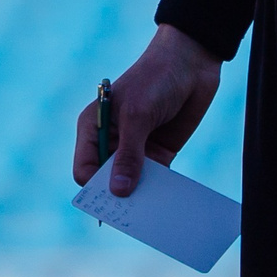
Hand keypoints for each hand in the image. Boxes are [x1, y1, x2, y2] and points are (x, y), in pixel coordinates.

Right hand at [72, 24, 221, 196]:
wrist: (191, 62)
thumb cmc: (154, 80)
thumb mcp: (137, 116)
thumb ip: (128, 155)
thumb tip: (119, 193)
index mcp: (94, 127)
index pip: (85, 169)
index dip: (95, 187)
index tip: (112, 200)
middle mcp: (112, 141)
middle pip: (108, 181)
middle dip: (118, 196)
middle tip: (135, 214)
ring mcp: (136, 148)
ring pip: (133, 183)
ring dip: (142, 196)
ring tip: (154, 212)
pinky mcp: (160, 151)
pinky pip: (156, 179)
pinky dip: (161, 190)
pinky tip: (170, 201)